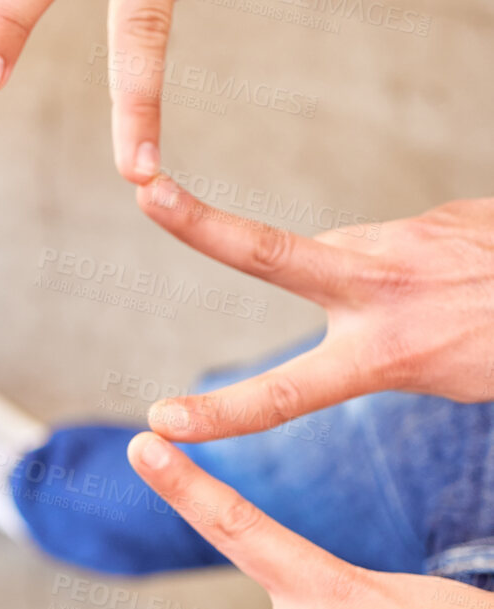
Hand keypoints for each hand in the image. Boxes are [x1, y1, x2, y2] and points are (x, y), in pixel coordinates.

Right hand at [139, 178, 493, 438]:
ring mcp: (409, 241)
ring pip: (352, 259)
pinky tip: (467, 280)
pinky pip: (403, 248)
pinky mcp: (437, 215)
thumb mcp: (459, 377)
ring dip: (374, 284)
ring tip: (447, 308)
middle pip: (269, 253)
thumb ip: (392, 338)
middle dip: (200, 222)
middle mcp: (384, 289)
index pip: (285, 394)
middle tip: (147, 188)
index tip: (162, 420)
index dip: (220, 414)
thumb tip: (355, 283)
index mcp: (389, 352)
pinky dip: (418, 270)